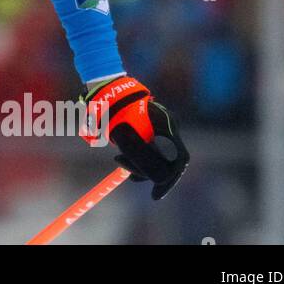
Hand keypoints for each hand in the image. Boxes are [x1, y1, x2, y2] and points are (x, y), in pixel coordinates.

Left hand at [80, 75, 188, 199]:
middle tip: (128, 176)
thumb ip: (139, 156)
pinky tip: (121, 157)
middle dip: (147, 172)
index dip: (168, 180)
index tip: (155, 195)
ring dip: (139, 165)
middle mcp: (168, 126)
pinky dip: (137, 158)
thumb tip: (151, 177)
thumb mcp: (123, 135)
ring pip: (157, 157)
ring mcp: (160, 126)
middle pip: (167, 162)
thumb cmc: (113, 109)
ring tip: (119, 161)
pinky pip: (149, 150)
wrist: (105, 87)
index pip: (178, 161)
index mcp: (166, 126)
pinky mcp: (150, 128)